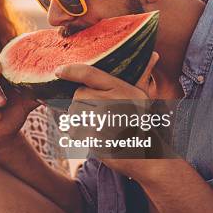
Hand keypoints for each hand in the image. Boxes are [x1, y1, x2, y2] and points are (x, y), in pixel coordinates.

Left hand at [56, 52, 167, 179]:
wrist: (151, 158)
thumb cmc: (144, 125)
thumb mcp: (143, 99)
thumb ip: (140, 77)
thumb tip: (154, 54)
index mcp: (123, 90)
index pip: (90, 73)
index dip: (71, 70)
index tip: (58, 70)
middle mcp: (113, 102)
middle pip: (78, 94)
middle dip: (81, 102)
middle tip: (96, 114)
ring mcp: (103, 121)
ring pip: (74, 113)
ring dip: (78, 119)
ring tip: (97, 126)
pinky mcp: (95, 139)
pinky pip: (75, 131)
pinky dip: (79, 135)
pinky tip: (94, 138)